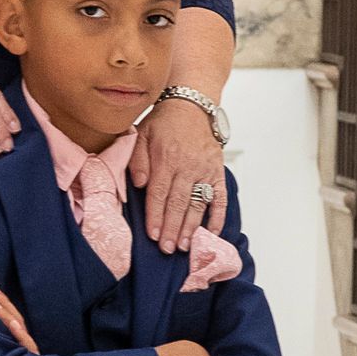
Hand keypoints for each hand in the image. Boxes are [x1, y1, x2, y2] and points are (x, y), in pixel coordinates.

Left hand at [0, 282, 38, 353]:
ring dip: (5, 314)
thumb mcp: (2, 354)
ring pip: (18, 328)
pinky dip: (20, 334)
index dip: (2, 301)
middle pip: (14, 318)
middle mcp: (25, 341)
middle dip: (1, 301)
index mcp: (20, 338)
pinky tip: (13, 324)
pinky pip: (27, 346)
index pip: (11, 316)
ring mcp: (29, 350)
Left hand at [129, 95, 226, 250]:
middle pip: (178, 203)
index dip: (156, 216)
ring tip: (185, 246)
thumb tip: (140, 184)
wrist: (191, 106)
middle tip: (168, 249)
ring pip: (198, 203)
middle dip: (172, 228)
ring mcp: (205, 170)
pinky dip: (217, 216)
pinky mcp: (218, 172)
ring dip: (191, 227)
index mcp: (166, 158)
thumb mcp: (140, 135)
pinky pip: (219, 197)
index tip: (153, 235)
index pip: (159, 193)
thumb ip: (137, 159)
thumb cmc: (162, 123)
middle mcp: (188, 166)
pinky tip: (212, 232)